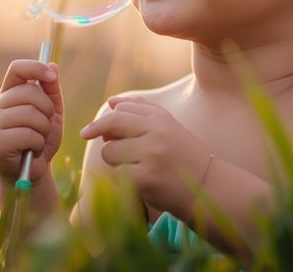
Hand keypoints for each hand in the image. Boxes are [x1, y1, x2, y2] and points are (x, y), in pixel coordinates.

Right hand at [0, 60, 63, 186]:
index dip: (35, 68)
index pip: (17, 69)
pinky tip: (33, 150)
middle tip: (47, 124)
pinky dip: (38, 143)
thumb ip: (52, 91)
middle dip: (47, 109)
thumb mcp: (52, 113)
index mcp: (9, 93)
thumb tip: (53, 66)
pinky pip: (27, 134)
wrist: (32, 171)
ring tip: (40, 138)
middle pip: (29, 92)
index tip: (51, 78)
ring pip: (30, 114)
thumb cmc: (40, 139)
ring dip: (44, 129)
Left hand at [79, 96, 210, 216]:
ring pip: (110, 152)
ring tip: (134, 167)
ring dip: (114, 162)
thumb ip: (141, 112)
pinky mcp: (147, 178)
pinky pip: (116, 175)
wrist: (208, 189)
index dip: (102, 120)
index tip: (90, 130)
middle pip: (111, 124)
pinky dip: (122, 181)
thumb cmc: (183, 157)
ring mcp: (152, 154)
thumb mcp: (168, 128)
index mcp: (161, 118)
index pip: (120, 110)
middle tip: (85, 135)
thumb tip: (111, 102)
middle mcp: (156, 132)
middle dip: (97, 131)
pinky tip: (140, 183)